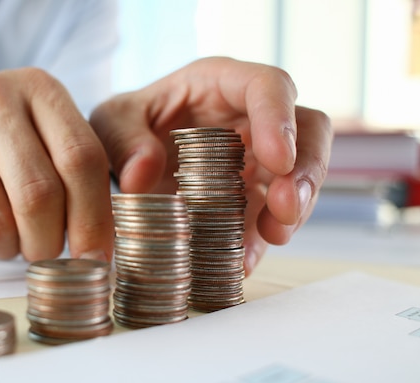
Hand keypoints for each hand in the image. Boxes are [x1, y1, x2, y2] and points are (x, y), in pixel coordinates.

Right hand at [0, 68, 113, 260]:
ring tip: (9, 240)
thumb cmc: (6, 144)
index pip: (81, 160)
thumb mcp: (51, 139)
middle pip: (38, 195)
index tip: (96, 258)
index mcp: (40, 88)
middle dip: (48, 244)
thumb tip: (98, 254)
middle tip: (45, 254)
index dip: (95, 219)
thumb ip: (83, 179)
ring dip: (9, 250)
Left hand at [90, 57, 332, 275]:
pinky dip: (259, 240)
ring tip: (272, 237)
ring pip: (299, 176)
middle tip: (286, 209)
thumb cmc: (125, 124)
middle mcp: (249, 118)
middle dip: (305, 170)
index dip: (280, 119)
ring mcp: (256, 158)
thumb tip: (142, 176)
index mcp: (220, 83)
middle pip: (307, 130)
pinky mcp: (251, 196)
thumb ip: (123, 141)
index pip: (267, 85)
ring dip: (294, 209)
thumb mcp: (111, 122)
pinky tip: (243, 262)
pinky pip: (267, 216)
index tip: (278, 160)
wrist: (125, 153)